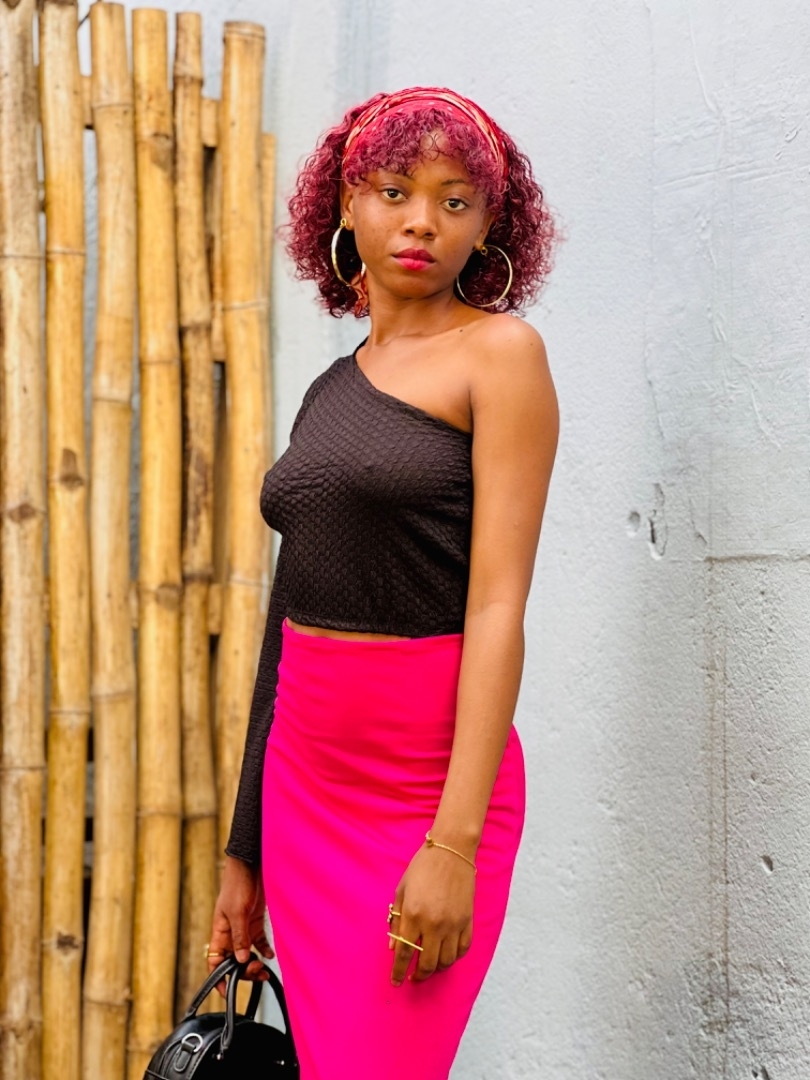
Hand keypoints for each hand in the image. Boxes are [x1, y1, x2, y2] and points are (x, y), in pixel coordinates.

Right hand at [208, 855, 274, 995]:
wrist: (251, 865)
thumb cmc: (238, 884)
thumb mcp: (237, 912)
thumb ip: (238, 937)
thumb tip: (239, 960)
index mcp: (219, 932)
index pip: (214, 961)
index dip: (218, 978)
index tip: (226, 991)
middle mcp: (230, 932)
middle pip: (233, 961)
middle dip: (243, 971)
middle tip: (257, 972)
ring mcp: (243, 927)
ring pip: (246, 953)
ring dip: (254, 963)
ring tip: (264, 969)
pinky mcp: (255, 921)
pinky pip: (258, 941)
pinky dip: (264, 950)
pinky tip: (270, 955)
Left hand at [388, 839, 474, 986]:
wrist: (451, 850)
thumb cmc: (423, 867)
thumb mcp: (402, 890)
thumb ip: (397, 919)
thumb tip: (393, 947)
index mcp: (414, 914)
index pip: (404, 953)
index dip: (398, 971)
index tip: (396, 981)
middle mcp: (434, 923)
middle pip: (427, 963)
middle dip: (419, 975)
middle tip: (413, 977)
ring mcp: (453, 924)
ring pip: (446, 961)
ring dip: (436, 969)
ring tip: (429, 967)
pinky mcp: (468, 920)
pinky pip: (463, 949)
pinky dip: (454, 958)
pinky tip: (447, 956)